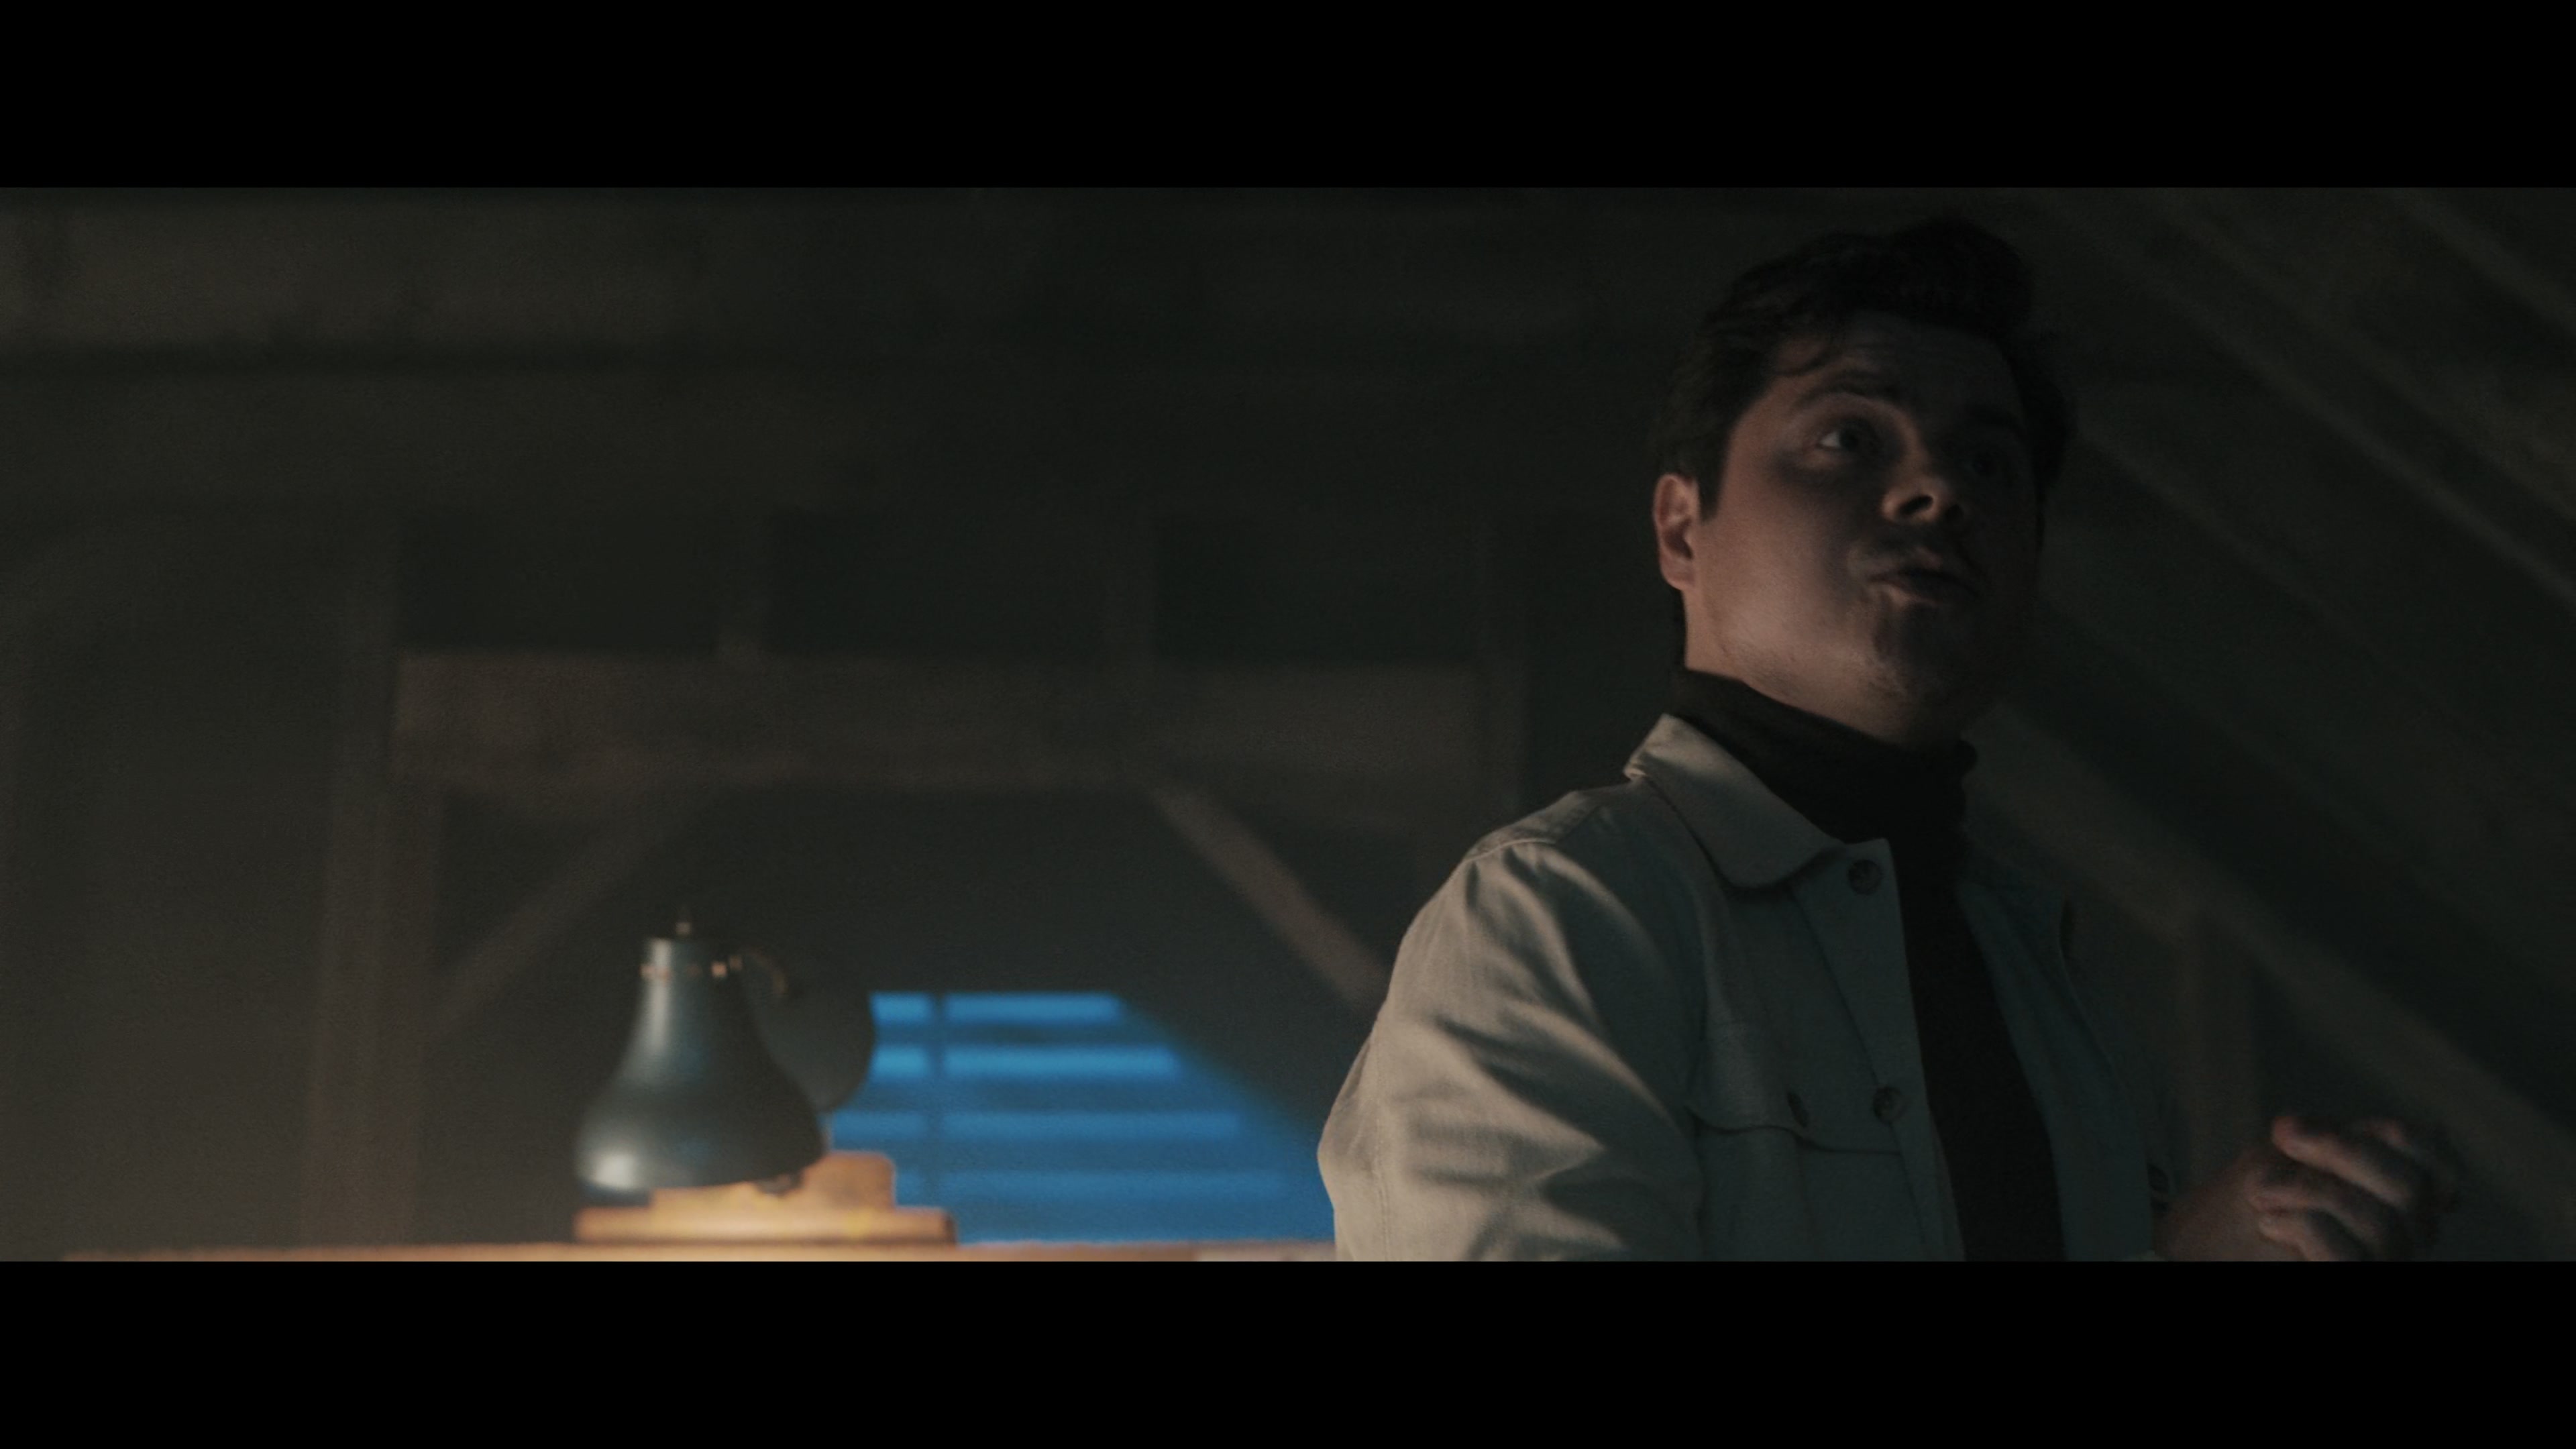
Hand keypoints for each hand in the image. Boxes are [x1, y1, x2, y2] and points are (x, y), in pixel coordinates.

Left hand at [2154, 1114, 2462, 1261]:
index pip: (2440, 1166)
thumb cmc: (2246, 1206)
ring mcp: (2378, 1264)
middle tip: (2282, 1137)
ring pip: (2378, 1222)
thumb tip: (2432, 1126)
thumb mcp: (2292, 1159)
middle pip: (2410, 1188)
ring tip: (2260, 1192)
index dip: (2397, 1137)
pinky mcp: (2348, 1277)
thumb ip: (2348, 1141)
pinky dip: (2300, 1224)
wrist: (2197, 1254)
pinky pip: (2343, 1254)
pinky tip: (2268, 1222)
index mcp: (2398, 1200)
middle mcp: (2404, 1239)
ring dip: (2307, 1191)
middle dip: (2342, 1151)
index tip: (2312, 1126)